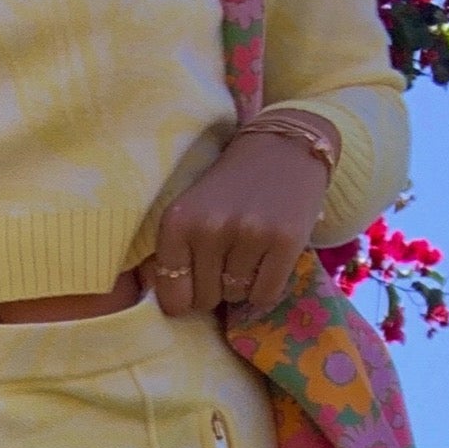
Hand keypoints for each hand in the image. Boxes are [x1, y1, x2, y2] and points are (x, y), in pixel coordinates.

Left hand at [142, 117, 338, 317]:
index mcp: (177, 221)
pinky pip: (265, 295)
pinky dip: (266, 287)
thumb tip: (164, 301)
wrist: (284, 147)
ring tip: (250, 250)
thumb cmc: (230, 185)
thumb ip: (173, 252)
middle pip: (205, 300)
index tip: (197, 282)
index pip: (172, 298)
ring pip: (236, 296)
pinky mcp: (284, 241)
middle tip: (228, 257)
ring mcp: (248, 234)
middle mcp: (209, 228)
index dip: (186, 297)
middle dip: (216, 287)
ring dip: (242, 283)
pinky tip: (268, 259)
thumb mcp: (189, 210)